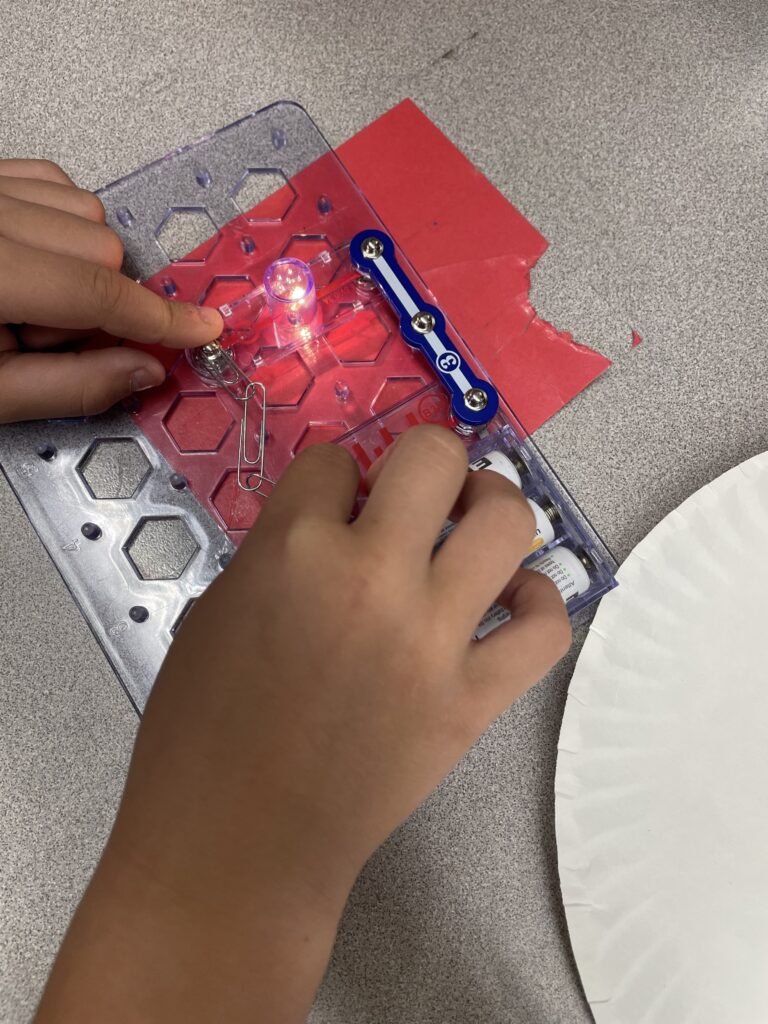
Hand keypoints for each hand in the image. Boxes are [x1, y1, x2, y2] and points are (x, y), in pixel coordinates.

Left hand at [0, 159, 221, 422]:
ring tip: (24, 305)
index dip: (159, 318)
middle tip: (49, 342)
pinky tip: (31, 260)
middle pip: (100, 244)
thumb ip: (67, 386)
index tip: (202, 329)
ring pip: (81, 208)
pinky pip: (46, 180)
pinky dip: (60, 221)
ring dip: (81, 263)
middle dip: (101, 301)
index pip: (98, 292)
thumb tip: (144, 369)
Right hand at [35, 426, 570, 1023]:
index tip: (337, 502)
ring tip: (476, 522)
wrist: (240, 841)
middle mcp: (372, 576)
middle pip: (434, 457)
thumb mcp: (214, 613)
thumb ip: (275, 555)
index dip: (335, 475)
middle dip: (424, 461)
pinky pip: (544, 628)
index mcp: (292, 550)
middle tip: (418, 493)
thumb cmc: (201, 732)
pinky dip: (538, 602)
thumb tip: (332, 528)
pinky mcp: (474, 698)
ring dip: (493, 507)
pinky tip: (511, 600)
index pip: (335, 459)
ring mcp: (433, 637)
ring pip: (507, 523)